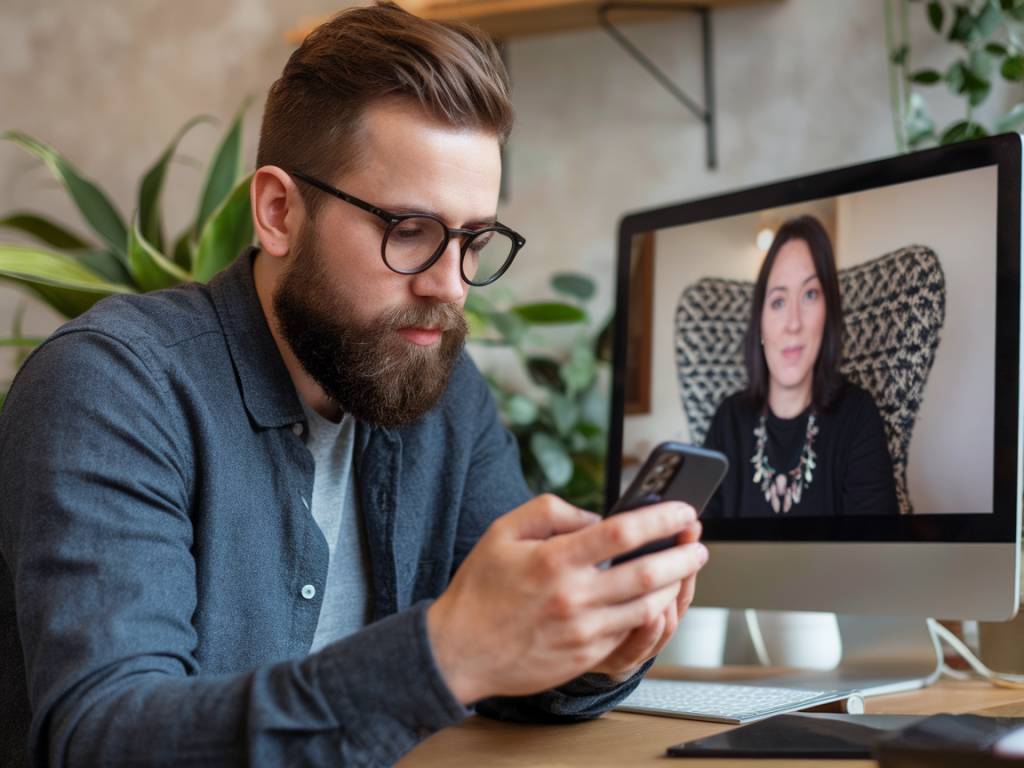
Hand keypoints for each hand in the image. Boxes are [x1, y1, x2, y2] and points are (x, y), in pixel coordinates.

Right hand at [426, 495, 706, 703]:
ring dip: (674, 586)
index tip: (683, 510)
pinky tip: (654, 600)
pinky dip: (648, 615)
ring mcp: (582, 631)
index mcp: (554, 560)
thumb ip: (551, 511)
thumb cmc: (480, 588)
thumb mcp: (503, 531)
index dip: (661, 519)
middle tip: (699, 544)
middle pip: (648, 573)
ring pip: (648, 607)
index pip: (623, 533)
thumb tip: (595, 517)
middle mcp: (573, 597)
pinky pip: (629, 633)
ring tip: (684, 570)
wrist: (458, 651)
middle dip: (683, 556)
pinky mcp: (584, 657)